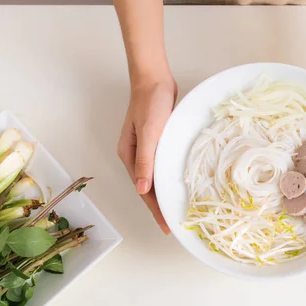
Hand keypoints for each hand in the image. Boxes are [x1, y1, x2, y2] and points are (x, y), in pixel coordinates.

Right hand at [117, 76, 177, 232]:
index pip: (143, 190)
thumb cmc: (151, 104)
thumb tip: (142, 189)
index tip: (165, 225)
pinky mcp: (156, 141)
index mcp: (129, 156)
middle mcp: (135, 155)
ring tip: (176, 209)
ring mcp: (145, 148)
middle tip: (173, 224)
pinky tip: (177, 183)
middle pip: (147, 187)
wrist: (155, 79)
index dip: (154, 209)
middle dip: (159, 207)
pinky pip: (162, 166)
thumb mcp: (149, 133)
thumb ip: (145, 161)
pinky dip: (168, 177)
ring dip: (164, 194)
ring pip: (155, 178)